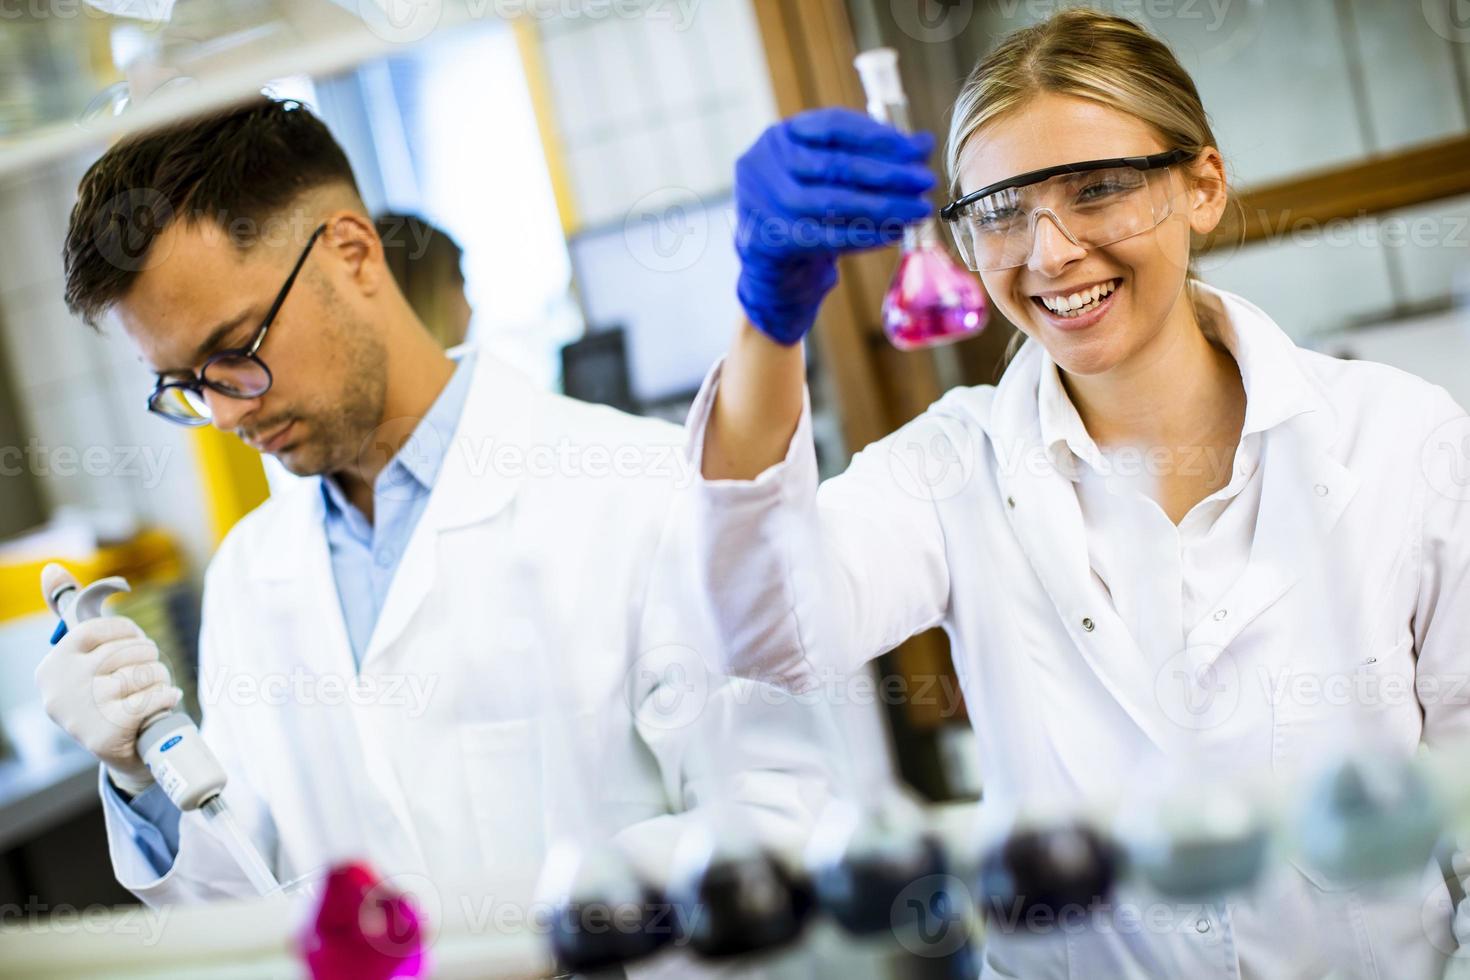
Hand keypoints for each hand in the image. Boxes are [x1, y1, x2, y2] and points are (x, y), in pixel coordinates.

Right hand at [35, 565, 181, 794]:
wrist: (120, 752)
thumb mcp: (86, 656)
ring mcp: (82, 712)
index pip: (98, 630)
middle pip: (124, 651)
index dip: (127, 633)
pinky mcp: (105, 734)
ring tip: (158, 685)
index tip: (136, 642)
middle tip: (152, 668)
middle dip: (149, 657)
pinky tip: (167, 699)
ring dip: (159, 677)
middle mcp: (61, 688)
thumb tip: (53, 568)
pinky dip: (166, 696)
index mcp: (53, 666)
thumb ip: (72, 609)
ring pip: (140, 674)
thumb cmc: (106, 694)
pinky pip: (150, 699)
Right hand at [734, 107, 935, 344]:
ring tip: (919, 210)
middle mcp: (764, 164)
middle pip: (836, 165)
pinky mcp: (772, 240)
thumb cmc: (809, 210)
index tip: (917, 151)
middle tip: (926, 181)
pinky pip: (828, 237)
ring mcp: (763, 203)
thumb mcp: (835, 177)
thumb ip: (874, 156)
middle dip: (888, 173)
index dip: (878, 136)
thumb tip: (923, 142)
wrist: (771, 265)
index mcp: (780, 136)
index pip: (833, 125)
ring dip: (884, 207)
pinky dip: (866, 235)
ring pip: (834, 202)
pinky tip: (895, 233)